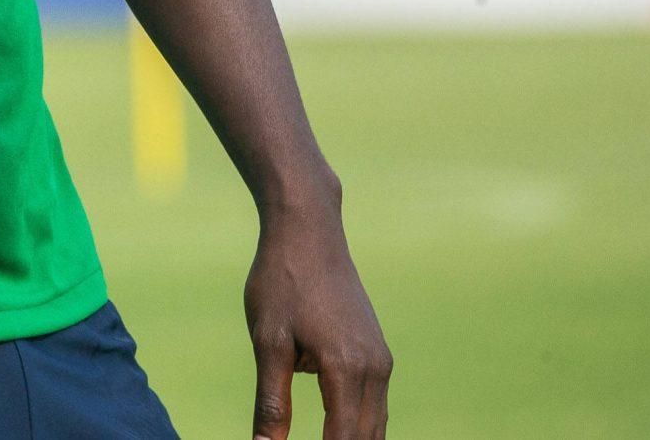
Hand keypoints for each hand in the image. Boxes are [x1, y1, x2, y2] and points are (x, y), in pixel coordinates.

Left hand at [245, 199, 390, 438]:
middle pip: (366, 439)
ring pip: (375, 425)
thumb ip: (271, 401)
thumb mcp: (268, 341)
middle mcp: (375, 369)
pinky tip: (335, 431)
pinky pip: (375, 404)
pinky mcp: (378, 351)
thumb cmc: (281, 282)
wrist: (309, 231)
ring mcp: (381, 360)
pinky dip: (357, 423)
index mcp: (347, 369)